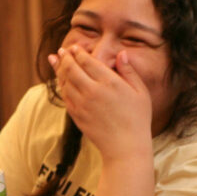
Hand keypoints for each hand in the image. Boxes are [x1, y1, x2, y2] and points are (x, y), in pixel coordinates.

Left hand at [48, 45, 152, 161]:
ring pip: (65, 81)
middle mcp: (93, 91)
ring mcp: (82, 104)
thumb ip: (129, 71)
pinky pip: (65, 96)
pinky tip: (60, 80)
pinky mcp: (76, 115)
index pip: (88, 61)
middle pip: (72, 68)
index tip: (75, 47)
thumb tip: (121, 53)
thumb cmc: (137, 119)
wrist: (126, 147)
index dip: (79, 53)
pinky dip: (61, 85)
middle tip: (62, 51)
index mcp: (109, 82)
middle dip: (65, 57)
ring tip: (55, 60)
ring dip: (59, 69)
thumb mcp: (141, 92)